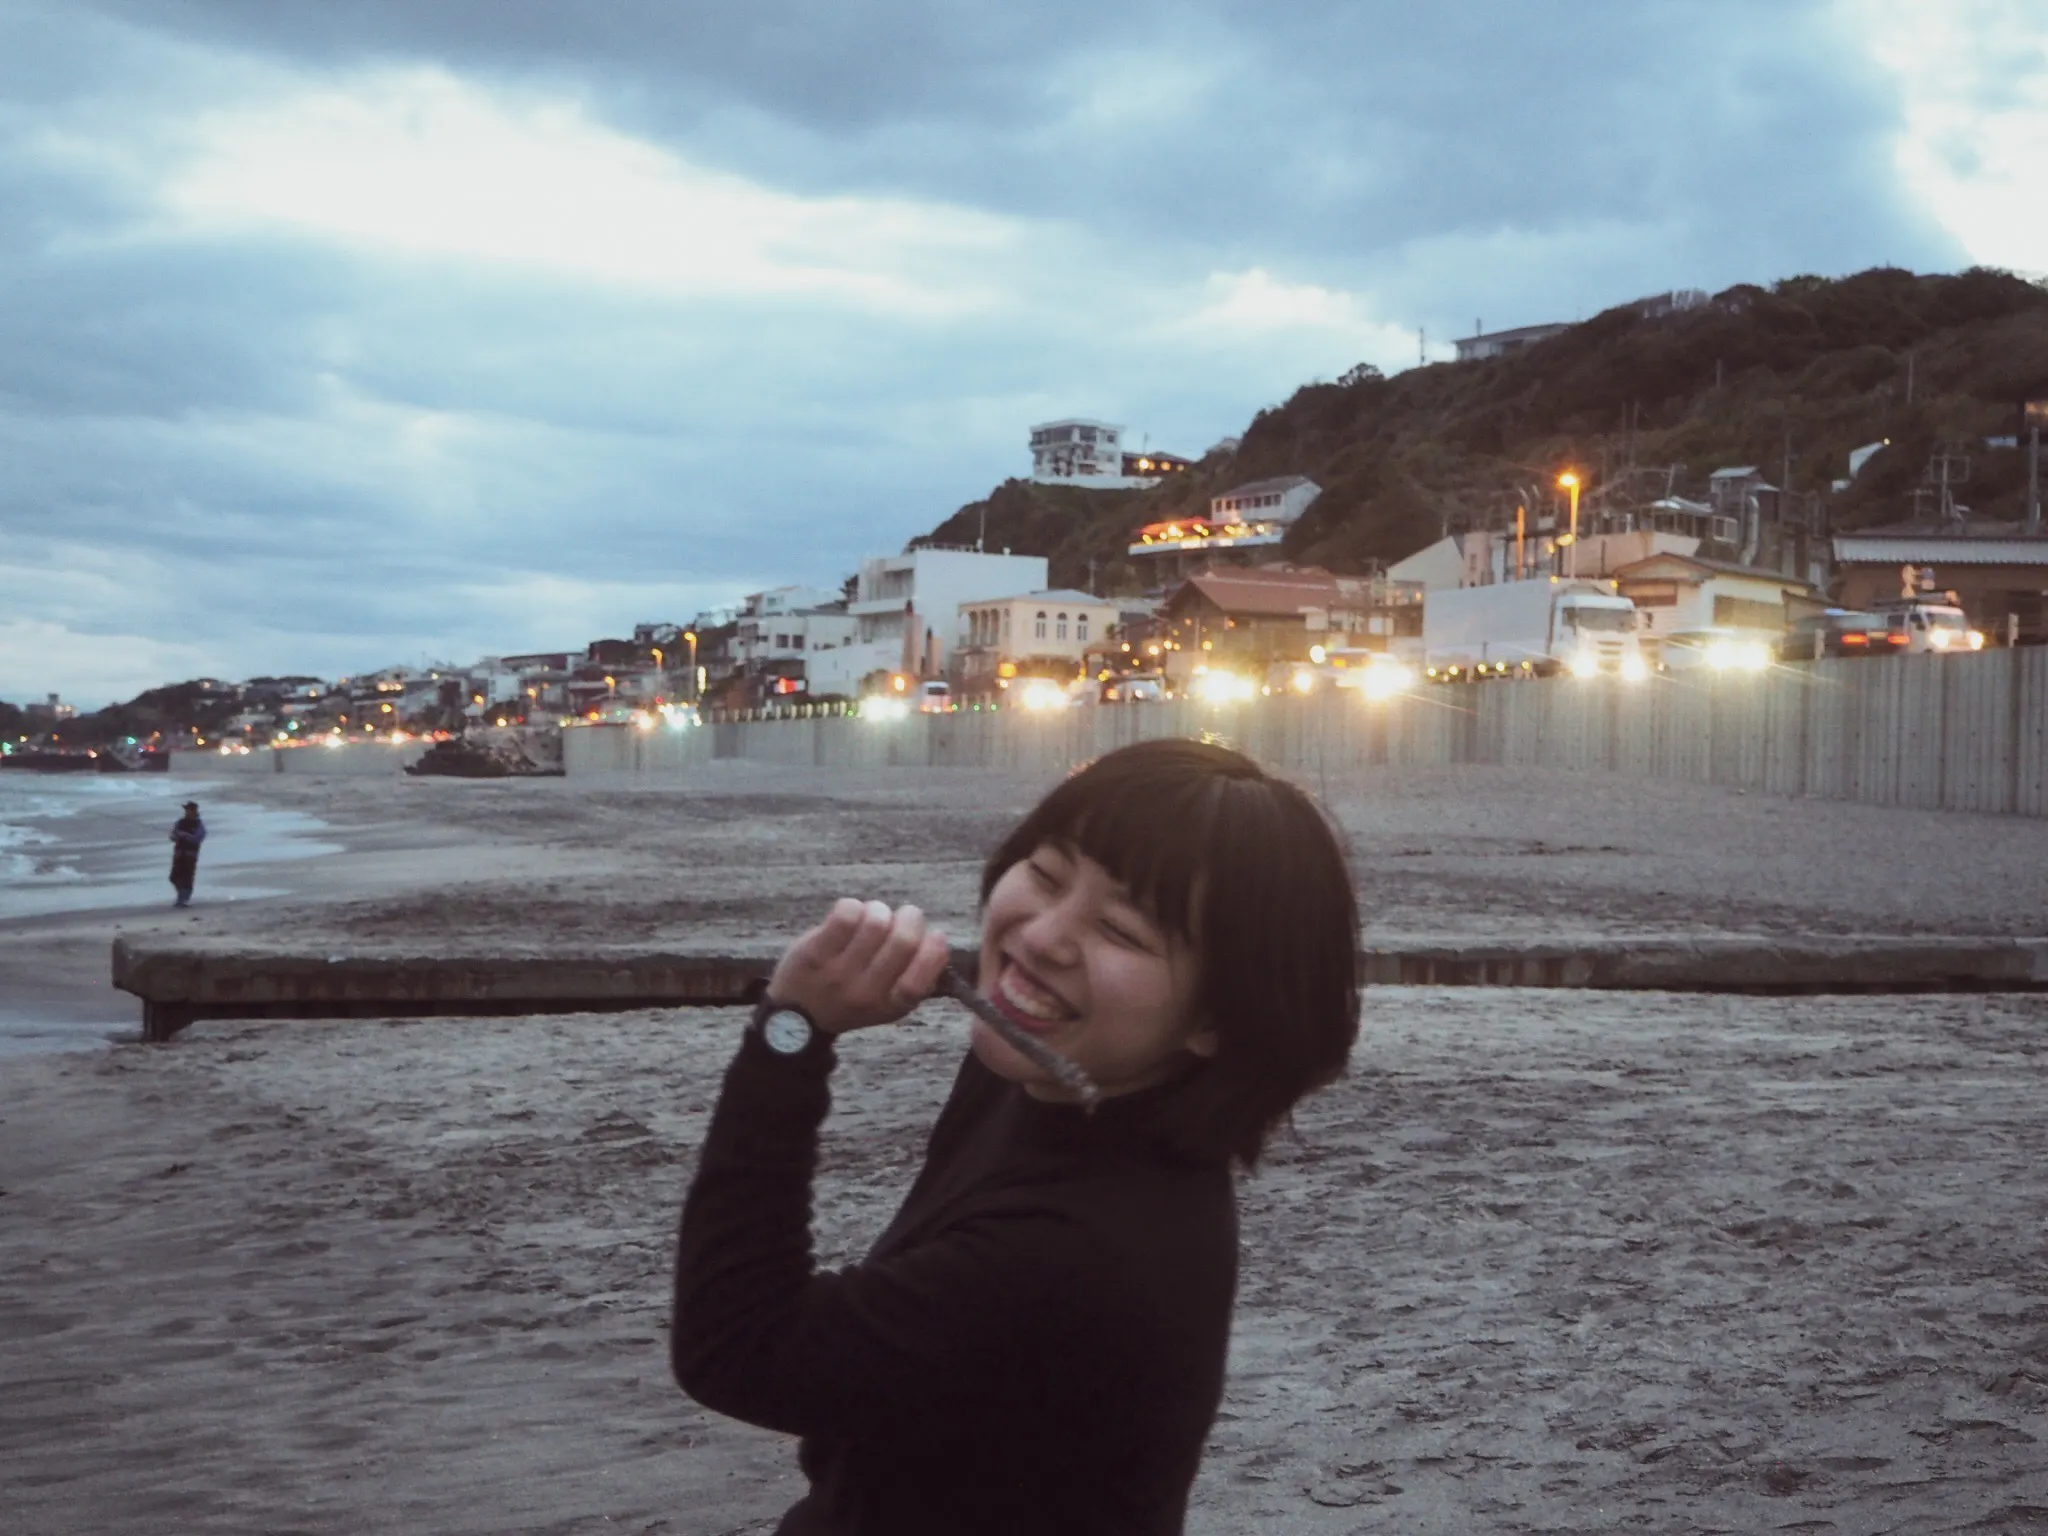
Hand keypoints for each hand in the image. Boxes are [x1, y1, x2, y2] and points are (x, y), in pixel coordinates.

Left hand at [766, 899, 949, 1035]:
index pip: (921, 979)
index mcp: (891, 1006)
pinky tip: (849, 916)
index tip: (935, 935)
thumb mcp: (888, 1004)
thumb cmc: (851, 1000)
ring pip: (876, 922)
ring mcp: (837, 973)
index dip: (934, 950)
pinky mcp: (814, 953)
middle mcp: (865, 993)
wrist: (795, 1019)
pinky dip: (853, 906)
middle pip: (903, 940)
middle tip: (901, 918)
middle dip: (910, 917)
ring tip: (871, 918)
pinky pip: (846, 913)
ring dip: (878, 910)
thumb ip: (916, 978)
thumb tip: (939, 940)